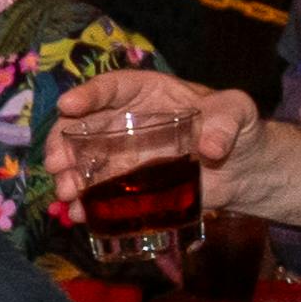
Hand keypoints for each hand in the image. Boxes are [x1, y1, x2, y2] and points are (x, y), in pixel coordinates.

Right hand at [46, 68, 254, 191]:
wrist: (244, 168)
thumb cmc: (237, 128)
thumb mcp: (238, 112)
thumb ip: (226, 122)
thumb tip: (210, 148)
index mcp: (146, 94)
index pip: (111, 88)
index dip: (87, 95)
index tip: (67, 105)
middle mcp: (125, 122)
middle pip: (83, 126)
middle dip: (62, 143)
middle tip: (56, 163)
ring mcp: (123, 155)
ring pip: (83, 161)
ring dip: (68, 176)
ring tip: (65, 192)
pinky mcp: (128, 185)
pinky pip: (99, 191)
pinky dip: (86, 203)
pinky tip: (80, 214)